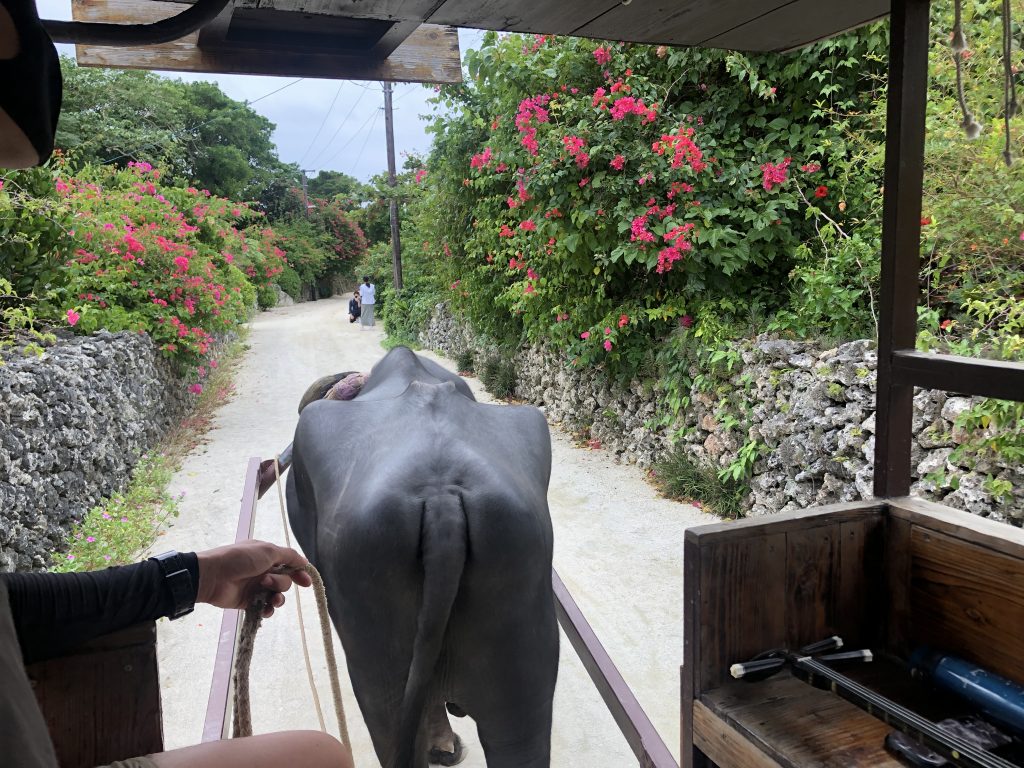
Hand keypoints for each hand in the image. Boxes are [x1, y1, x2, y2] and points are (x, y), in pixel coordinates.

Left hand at [195, 540, 312, 617]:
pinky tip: (265, 610)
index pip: (289, 565)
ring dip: (277, 597)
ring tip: (268, 597)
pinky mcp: (249, 602)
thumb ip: (288, 556)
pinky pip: (265, 608)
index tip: (306, 583)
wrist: (213, 576)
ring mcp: (256, 587)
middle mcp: (264, 571)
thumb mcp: (267, 551)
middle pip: (285, 581)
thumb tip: (304, 561)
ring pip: (277, 596)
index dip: (299, 573)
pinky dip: (268, 610)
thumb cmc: (240, 559)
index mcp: (267, 556)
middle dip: (281, 583)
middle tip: (266, 582)